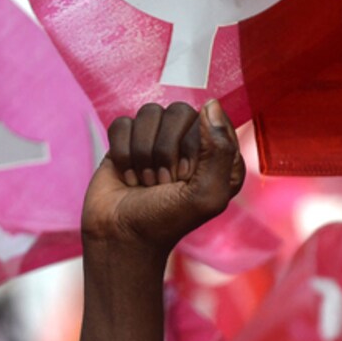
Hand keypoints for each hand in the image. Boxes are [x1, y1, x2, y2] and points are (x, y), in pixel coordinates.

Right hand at [81, 100, 244, 255]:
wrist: (121, 237)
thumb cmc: (167, 221)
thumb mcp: (207, 194)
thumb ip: (220, 149)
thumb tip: (211, 104)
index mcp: (219, 154)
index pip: (210, 120)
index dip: (193, 148)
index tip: (186, 177)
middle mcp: (190, 142)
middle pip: (178, 112)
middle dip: (166, 151)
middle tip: (164, 182)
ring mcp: (157, 139)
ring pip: (148, 114)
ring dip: (143, 154)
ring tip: (146, 180)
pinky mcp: (127, 140)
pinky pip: (122, 124)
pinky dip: (122, 153)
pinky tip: (127, 176)